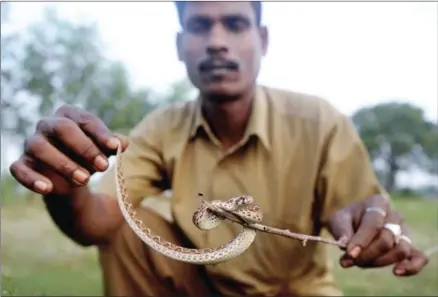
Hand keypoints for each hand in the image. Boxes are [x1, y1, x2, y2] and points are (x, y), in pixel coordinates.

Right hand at [10, 104, 128, 195]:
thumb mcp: (104, 151)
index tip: (115, 147)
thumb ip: (113, 145)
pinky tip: (48, 188)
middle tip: (104, 167)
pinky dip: (31, 179)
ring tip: (85, 180)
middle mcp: (47, 124)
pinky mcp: (21, 164)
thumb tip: (123, 142)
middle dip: (84, 147)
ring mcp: (32, 143)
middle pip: (62, 128)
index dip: (100, 133)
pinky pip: (19, 169)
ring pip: (40, 147)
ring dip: (64, 164)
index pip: (84, 119)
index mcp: (69, 115)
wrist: (73, 179)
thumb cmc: (89, 156)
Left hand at [327, 195, 428, 275]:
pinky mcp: (409, 246)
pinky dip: (411, 267)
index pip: (373, 224)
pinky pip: (418, 257)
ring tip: (360, 264)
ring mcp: (404, 231)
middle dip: (367, 254)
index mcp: (377, 203)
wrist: (355, 222)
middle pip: (386, 239)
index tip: (349, 254)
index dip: (361, 241)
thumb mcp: (338, 220)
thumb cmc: (347, 220)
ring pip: (401, 249)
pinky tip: (396, 272)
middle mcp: (394, 216)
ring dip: (380, 261)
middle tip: (349, 261)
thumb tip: (346, 244)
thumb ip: (341, 230)